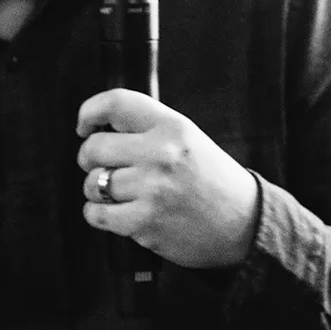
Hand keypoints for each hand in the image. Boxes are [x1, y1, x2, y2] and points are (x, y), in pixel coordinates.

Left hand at [75, 90, 260, 270]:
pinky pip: (96, 214)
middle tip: (105, 167)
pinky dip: (99, 215)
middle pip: (94, 147)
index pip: (115, 104)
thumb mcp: (190, 141)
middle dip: (90, 159)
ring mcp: (153, 189)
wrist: (246, 225)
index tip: (84, 126)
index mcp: (174, 127)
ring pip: (93, 183)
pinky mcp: (145, 222)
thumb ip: (149, 130)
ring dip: (98, 190)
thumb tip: (97, 128)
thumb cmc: (214, 182)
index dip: (89, 112)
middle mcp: (162, 154)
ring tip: (120, 194)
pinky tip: (118, 214)